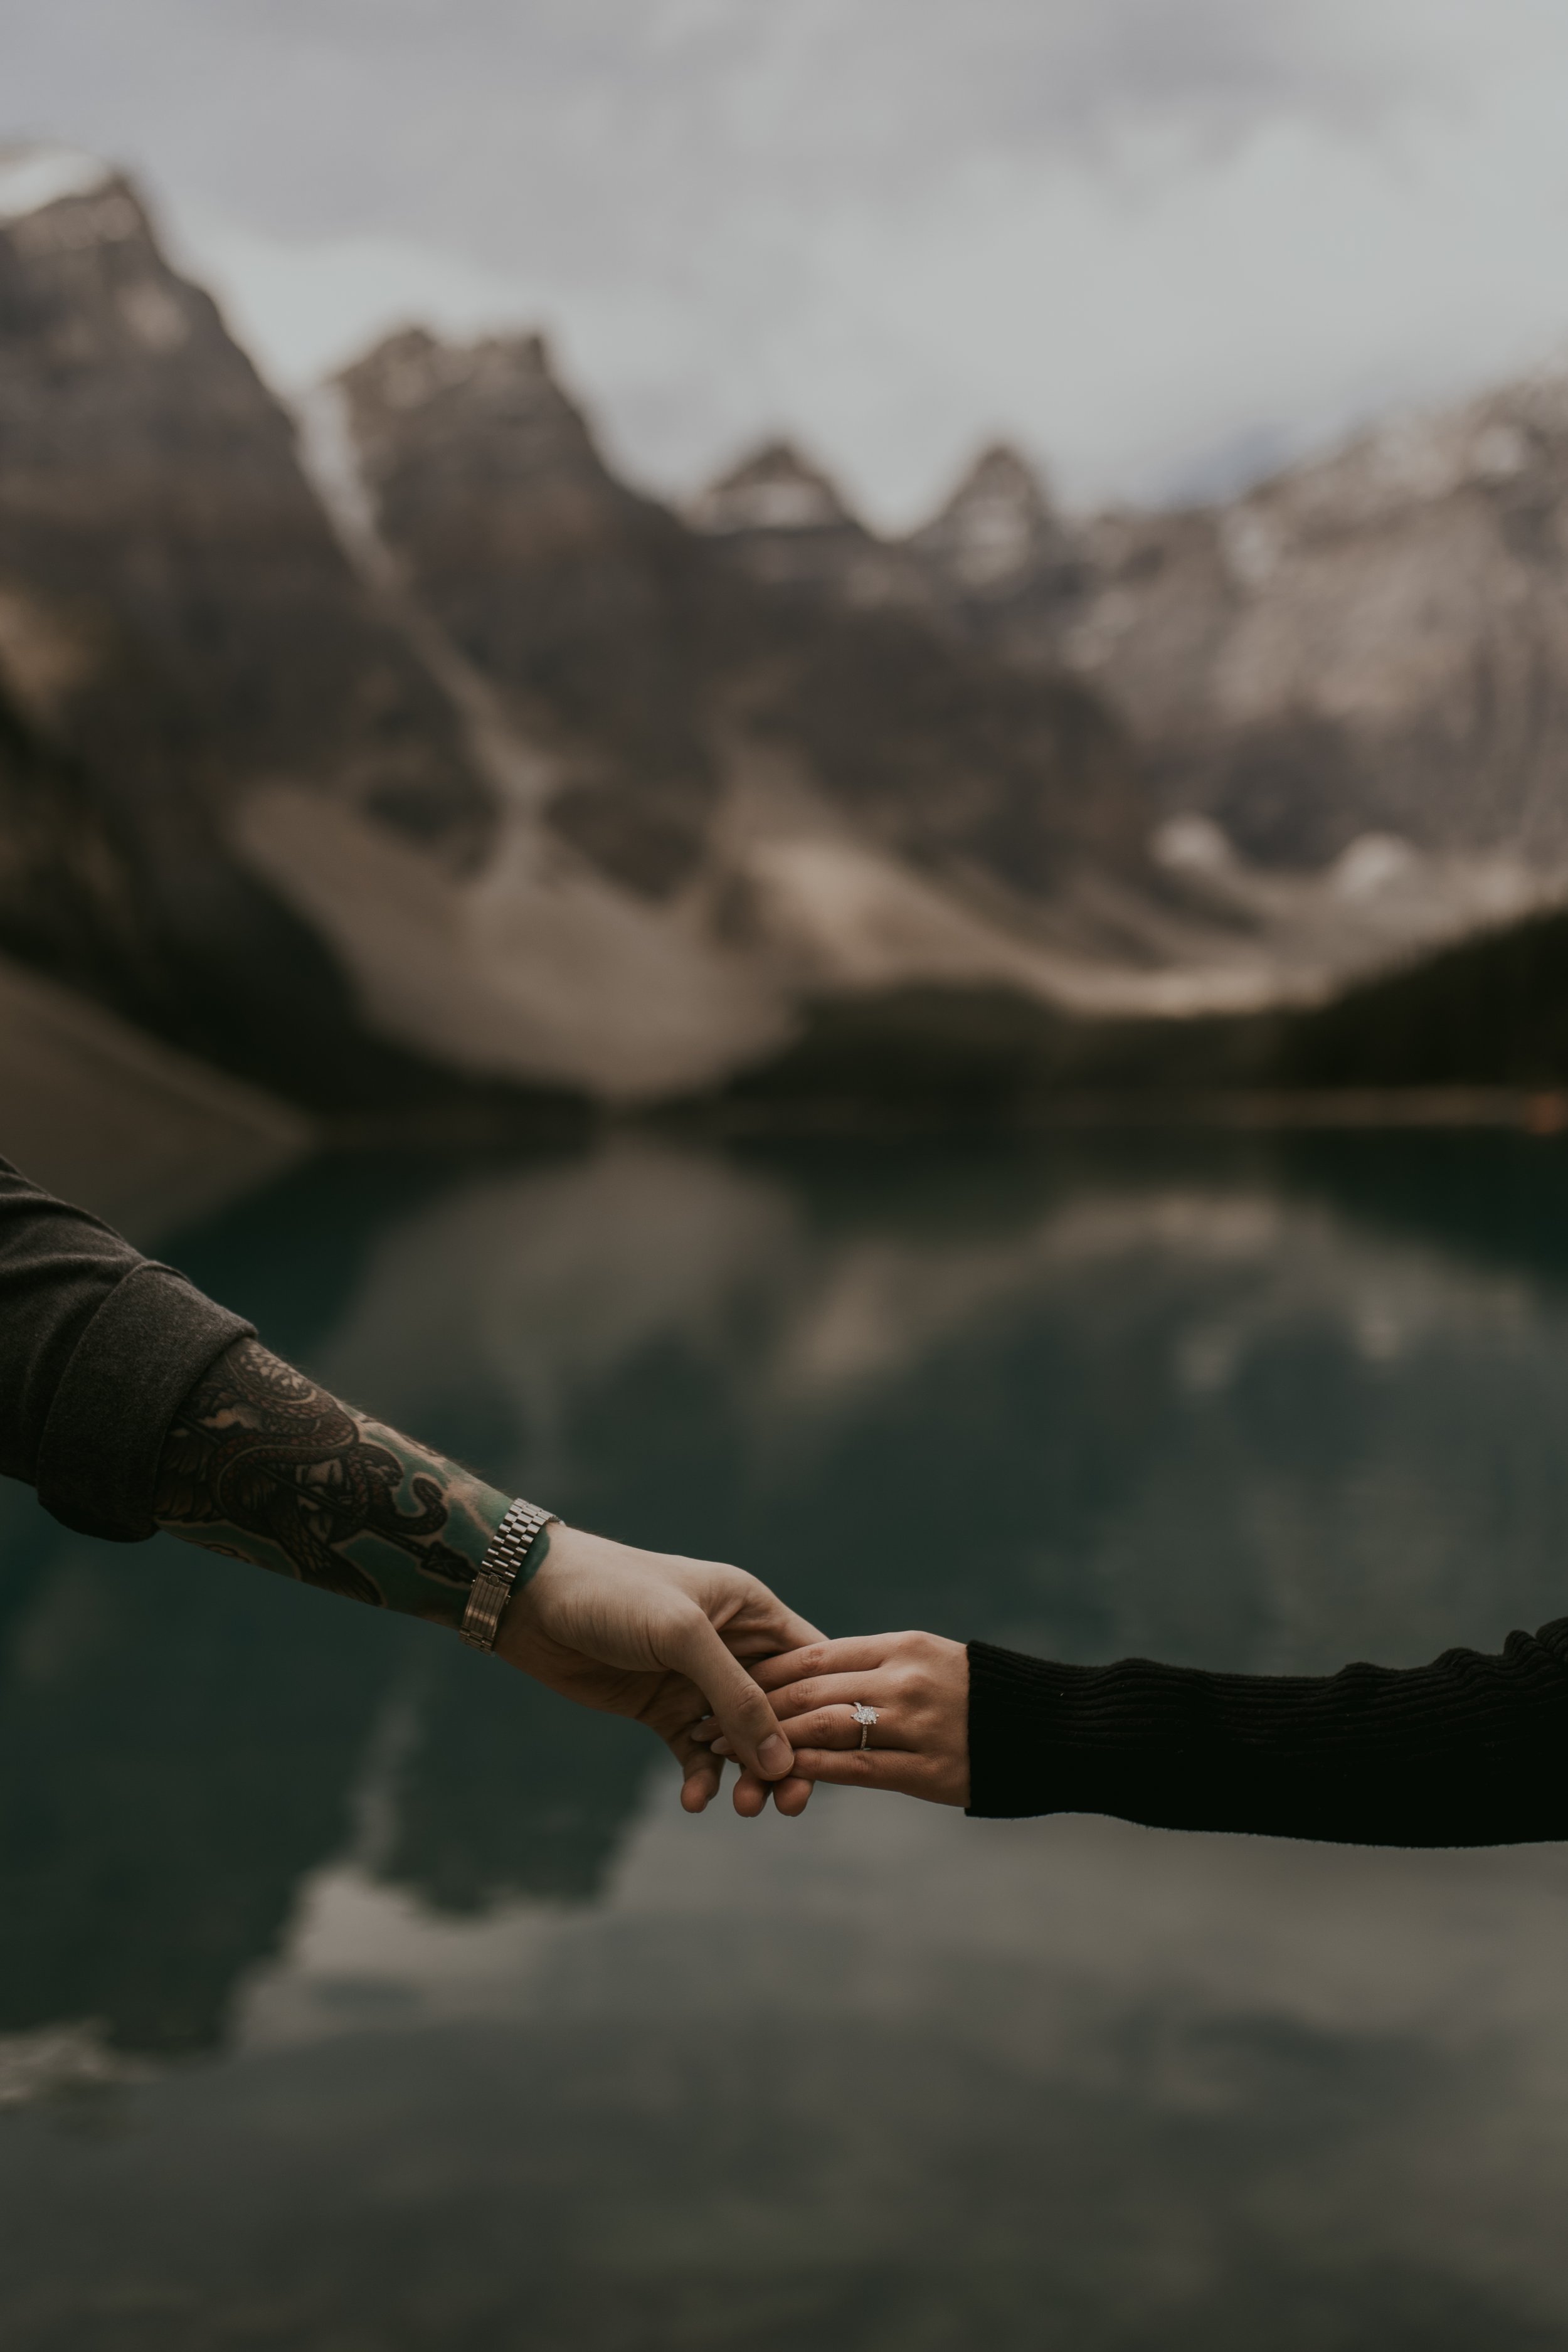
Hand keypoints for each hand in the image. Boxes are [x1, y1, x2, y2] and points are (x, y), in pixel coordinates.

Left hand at [497, 1522, 823, 1814]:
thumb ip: (736, 1695)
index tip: (828, 1757)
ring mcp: (696, 1682)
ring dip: (747, 1775)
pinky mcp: (662, 1710)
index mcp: (750, 1612)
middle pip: (780, 1712)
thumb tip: (781, 1760)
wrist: (532, 1601)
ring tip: (743, 1807)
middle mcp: (732, 1648)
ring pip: (740, 1740)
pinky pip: (696, 1755)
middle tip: (786, 1802)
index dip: (823, 1709)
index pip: (808, 1665)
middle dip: (786, 1756)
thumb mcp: (682, 1636)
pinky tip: (695, 1800)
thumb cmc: (614, 1594)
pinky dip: (702, 1780)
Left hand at [700, 1631, 969, 1806]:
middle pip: (809, 1691)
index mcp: (902, 1645)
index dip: (761, 1672)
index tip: (718, 1683)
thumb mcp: (928, 1661)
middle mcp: (907, 1678)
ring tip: (725, 1754)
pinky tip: (777, 1779)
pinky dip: (809, 1773)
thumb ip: (877, 1666)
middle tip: (701, 1721)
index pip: (814, 1654)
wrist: (1056, 1730)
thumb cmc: (986, 1695)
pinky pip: (854, 1770)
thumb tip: (813, 1675)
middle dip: (748, 1706)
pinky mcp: (930, 1772)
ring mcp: (919, 1725)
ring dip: (767, 1743)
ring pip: (824, 1730)